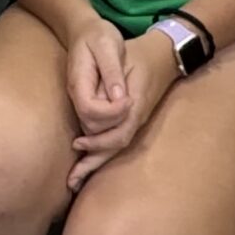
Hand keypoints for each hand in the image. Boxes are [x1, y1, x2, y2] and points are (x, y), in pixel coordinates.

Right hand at [63, 17, 130, 135]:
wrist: (84, 30)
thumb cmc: (97, 34)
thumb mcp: (107, 44)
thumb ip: (112, 71)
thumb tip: (120, 97)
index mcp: (79, 81)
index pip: (90, 110)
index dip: (112, 112)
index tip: (129, 100)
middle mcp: (77, 96)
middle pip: (91, 125)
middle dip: (114, 124)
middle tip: (132, 107)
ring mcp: (81, 100)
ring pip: (92, 129)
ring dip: (111, 133)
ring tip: (129, 121)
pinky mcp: (88, 102)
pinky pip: (96, 124)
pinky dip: (109, 130)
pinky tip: (122, 124)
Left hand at [69, 31, 176, 191]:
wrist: (162, 55)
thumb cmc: (137, 54)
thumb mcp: (123, 59)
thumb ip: (112, 78)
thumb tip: (105, 99)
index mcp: (134, 105)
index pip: (118, 134)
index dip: (97, 142)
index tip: (77, 143)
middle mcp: (136, 118)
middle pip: (115, 148)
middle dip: (93, 164)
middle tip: (71, 179)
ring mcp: (135, 121)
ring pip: (116, 148)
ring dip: (95, 164)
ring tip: (75, 180)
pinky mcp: (131, 120)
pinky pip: (116, 141)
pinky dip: (102, 153)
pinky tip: (88, 161)